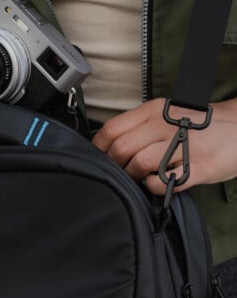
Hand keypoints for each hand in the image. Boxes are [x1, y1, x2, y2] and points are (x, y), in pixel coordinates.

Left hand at [92, 97, 236, 193]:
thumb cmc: (200, 124)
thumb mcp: (168, 114)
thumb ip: (140, 126)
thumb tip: (109, 146)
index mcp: (155, 110)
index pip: (112, 129)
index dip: (98, 148)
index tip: (96, 159)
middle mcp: (167, 125)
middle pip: (121, 148)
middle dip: (114, 166)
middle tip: (117, 173)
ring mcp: (185, 145)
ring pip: (139, 163)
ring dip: (132, 177)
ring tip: (138, 179)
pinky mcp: (200, 166)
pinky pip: (163, 181)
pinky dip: (153, 186)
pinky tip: (158, 182)